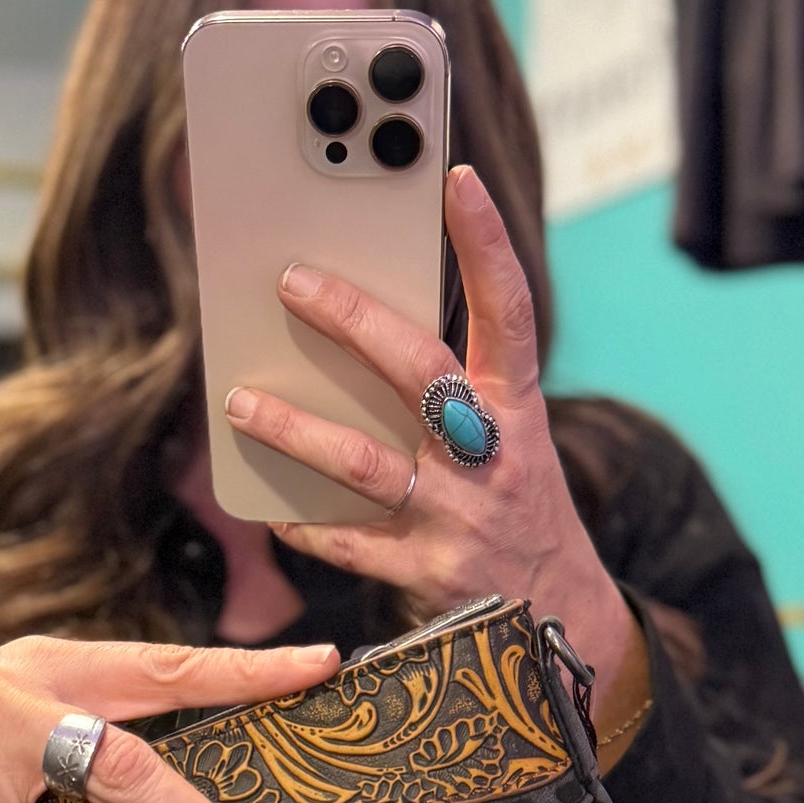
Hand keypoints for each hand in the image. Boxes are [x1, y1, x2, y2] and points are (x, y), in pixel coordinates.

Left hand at [222, 164, 646, 737]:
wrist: (562, 622)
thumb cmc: (518, 511)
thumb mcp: (509, 444)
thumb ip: (454, 396)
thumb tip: (360, 338)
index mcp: (517, 409)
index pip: (509, 311)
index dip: (487, 244)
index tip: (457, 180)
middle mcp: (492, 455)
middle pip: (420, 373)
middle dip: (353, 321)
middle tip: (292, 282)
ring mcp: (459, 516)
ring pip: (365, 463)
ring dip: (297, 431)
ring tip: (241, 405)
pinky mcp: (427, 572)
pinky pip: (349, 544)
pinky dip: (306, 524)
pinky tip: (272, 509)